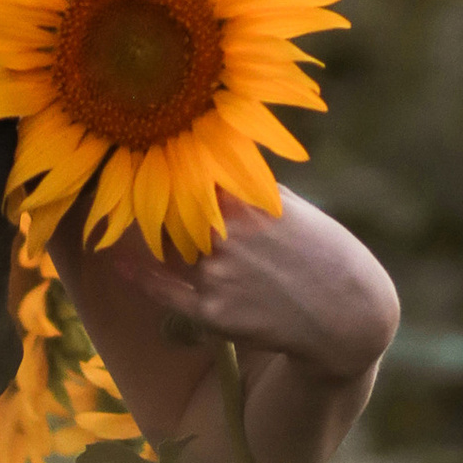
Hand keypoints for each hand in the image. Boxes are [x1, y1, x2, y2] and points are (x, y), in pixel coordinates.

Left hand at [71, 188, 398, 382]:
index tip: (145, 147)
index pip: (192, 178)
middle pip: (173, 212)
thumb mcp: (289, 207)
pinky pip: (164, 291)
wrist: (347, 316)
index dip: (169, 167)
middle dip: (158, 201)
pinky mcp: (212, 313)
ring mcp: (217, 276)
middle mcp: (227, 238)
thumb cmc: (325, 253)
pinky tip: (115, 258)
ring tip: (135, 217)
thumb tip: (211, 166)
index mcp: (247, 204)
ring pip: (171, 249)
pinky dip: (137, 274)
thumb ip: (248, 189)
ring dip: (160, 236)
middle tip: (129, 182)